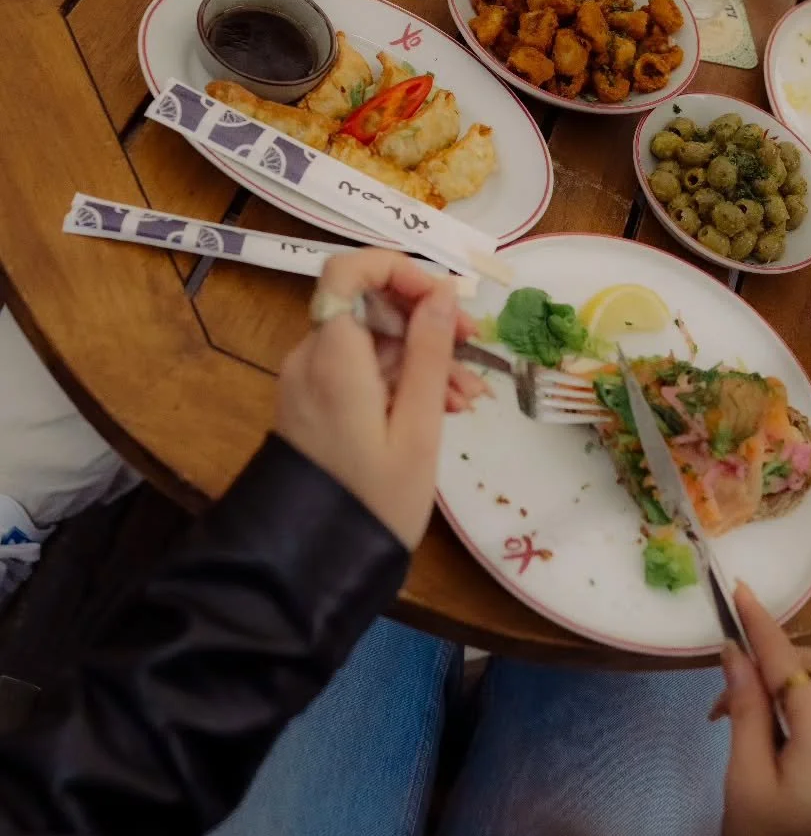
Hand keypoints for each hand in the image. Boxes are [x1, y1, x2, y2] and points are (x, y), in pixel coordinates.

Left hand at [275, 251, 485, 547]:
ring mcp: (310, 383)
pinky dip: (401, 380)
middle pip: (368, 306)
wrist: (314, 566)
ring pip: (371, 342)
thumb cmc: (375, 499)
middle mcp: (312, 358)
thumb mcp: (418, 427)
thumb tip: (442, 293)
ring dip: (422, 356)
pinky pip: (362, 372)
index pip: (349, 270)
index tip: (446, 299)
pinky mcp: (316, 406)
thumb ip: (430, 354)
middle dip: (426, 319)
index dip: (399, 269)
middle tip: (475, 346)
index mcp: (333, 356)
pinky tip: (443, 408)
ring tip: (468, 397)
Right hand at [715, 584, 810, 835]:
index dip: (760, 623)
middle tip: (722, 699)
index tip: (737, 588)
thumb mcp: (747, 781)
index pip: (788, 657)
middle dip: (770, 663)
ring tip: (741, 721)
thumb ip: (744, 709)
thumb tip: (735, 653)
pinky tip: (776, 736)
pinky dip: (805, 707)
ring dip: (786, 685)